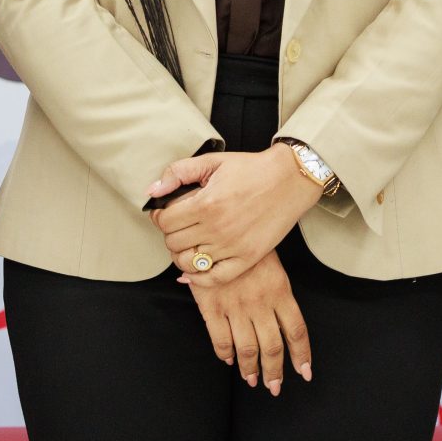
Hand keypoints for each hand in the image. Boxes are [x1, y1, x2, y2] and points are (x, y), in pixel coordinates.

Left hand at [150, 148, 322, 287]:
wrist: (290, 179)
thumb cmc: (251, 169)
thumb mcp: (213, 161)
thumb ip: (178, 172)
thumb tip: (152, 191)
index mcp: (206, 204)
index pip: (164, 222)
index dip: (159, 216)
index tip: (165, 212)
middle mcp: (217, 229)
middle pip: (173, 243)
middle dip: (171, 233)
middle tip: (179, 225)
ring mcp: (232, 247)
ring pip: (188, 263)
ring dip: (182, 255)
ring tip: (189, 242)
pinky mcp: (247, 258)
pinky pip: (213, 279)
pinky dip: (199, 278)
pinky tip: (195, 269)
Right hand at [187, 249, 312, 393]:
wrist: (216, 228)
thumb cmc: (248, 244)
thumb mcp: (272, 264)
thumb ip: (278, 294)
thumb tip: (284, 323)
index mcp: (280, 291)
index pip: (297, 331)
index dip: (302, 355)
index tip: (305, 372)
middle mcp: (260, 303)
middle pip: (273, 347)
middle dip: (274, 371)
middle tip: (274, 386)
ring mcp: (235, 306)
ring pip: (248, 348)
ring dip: (250, 368)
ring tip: (251, 379)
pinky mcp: (212, 306)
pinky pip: (221, 339)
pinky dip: (225, 353)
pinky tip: (229, 359)